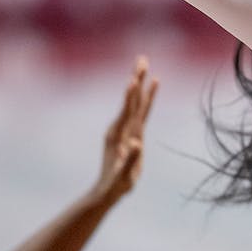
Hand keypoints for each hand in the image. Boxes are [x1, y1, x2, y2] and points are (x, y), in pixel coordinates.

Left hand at [91, 57, 158, 203]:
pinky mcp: (127, 134)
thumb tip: (135, 143)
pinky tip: (143, 93)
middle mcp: (120, 129)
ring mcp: (123, 130)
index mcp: (120, 135)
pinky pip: (136, 112)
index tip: (134, 78)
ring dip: (139, 84)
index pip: (129, 110)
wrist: (106, 191)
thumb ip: (130, 158)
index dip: (133, 94)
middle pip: (131, 99)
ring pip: (134, 103)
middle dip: (137, 79)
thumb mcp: (124, 174)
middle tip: (142, 59)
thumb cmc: (117, 184)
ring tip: (145, 68)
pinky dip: (141, 100)